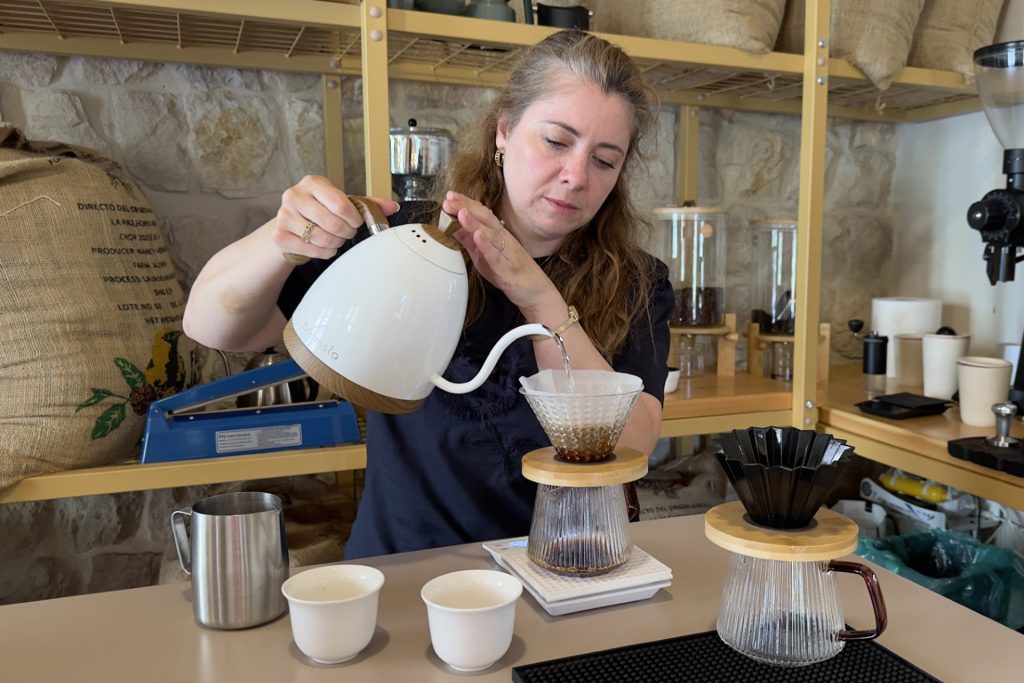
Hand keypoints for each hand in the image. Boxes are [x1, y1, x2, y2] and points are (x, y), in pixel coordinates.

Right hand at [272, 175, 398, 260]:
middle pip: (333, 223)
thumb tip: (394, 206)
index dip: (355, 219)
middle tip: (347, 233)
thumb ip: (367, 204)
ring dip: (336, 243)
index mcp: (313, 182)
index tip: (356, 222)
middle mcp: (295, 195)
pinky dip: (324, 252)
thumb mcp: (342, 202)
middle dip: (346, 233)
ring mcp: (284, 215)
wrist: (292, 222)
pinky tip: (325, 247)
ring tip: (336, 239)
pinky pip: (311, 250)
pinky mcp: (279, 235)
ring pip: (322, 238)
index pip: (342, 205)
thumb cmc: (321, 209)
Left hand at [442, 191, 560, 315]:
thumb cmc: (512, 273)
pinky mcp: (508, 269)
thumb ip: (469, 242)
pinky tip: (478, 236)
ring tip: (461, 212)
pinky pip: (496, 256)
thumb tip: (453, 228)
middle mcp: (504, 240)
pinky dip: (486, 245)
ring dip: (474, 223)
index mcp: (498, 235)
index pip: (481, 215)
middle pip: (485, 219)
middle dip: (467, 207)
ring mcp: (507, 253)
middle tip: (450, 200)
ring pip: (490, 234)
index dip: (466, 204)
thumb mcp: (484, 256)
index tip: (451, 195)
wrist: (537, 293)